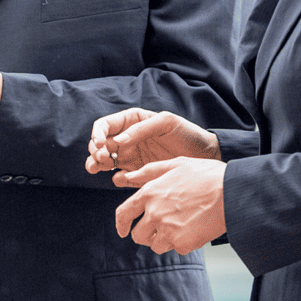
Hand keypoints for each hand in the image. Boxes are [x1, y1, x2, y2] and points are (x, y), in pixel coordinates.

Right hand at [86, 109, 220, 174]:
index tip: (101, 144)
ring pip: (103, 161)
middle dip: (96, 150)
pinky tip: (121, 177)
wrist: (205, 157)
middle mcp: (127, 139)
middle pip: (100, 144)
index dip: (98, 133)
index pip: (105, 125)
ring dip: (96, 164)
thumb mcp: (167, 123)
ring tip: (98, 168)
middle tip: (104, 157)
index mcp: (132, 122)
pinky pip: (120, 177)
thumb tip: (118, 140)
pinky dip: (116, 178)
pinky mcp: (137, 174)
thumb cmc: (188, 134)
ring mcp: (131, 157)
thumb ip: (141, 128)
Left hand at [113, 157, 226, 254]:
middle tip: (159, 229)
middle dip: (145, 234)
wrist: (231, 191)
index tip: (123, 230)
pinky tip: (194, 228)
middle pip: (138, 235)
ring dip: (164, 239)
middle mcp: (154, 213)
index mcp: (149, 193)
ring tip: (181, 226)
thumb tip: (128, 176)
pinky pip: (176, 248)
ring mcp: (167, 230)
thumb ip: (149, 172)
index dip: (121, 224)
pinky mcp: (182, 244)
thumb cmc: (206, 175)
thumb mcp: (176, 164)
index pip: (123, 214)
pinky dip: (183, 242)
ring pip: (155, 245)